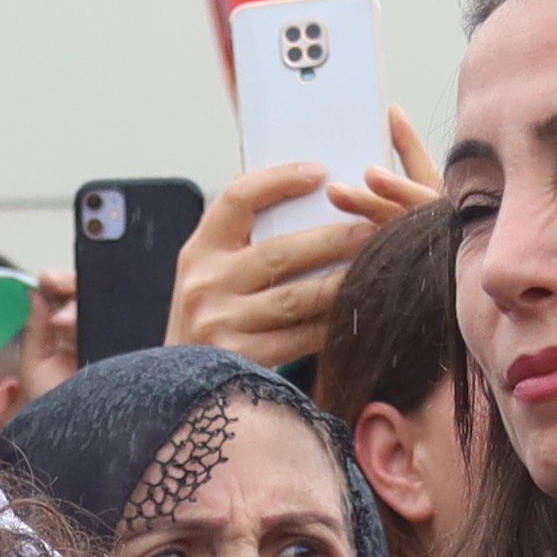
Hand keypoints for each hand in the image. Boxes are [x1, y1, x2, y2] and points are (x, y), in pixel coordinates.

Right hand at [161, 117, 433, 363]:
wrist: (180, 386)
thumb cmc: (213, 315)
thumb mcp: (213, 270)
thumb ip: (246, 236)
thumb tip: (309, 185)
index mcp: (198, 250)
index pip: (237, 199)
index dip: (279, 180)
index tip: (319, 170)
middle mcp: (204, 285)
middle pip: (279, 252)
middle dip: (333, 238)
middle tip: (374, 226)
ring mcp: (220, 324)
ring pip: (296, 298)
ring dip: (342, 281)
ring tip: (377, 266)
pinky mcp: (241, 360)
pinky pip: (300, 339)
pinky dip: (332, 324)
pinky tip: (358, 311)